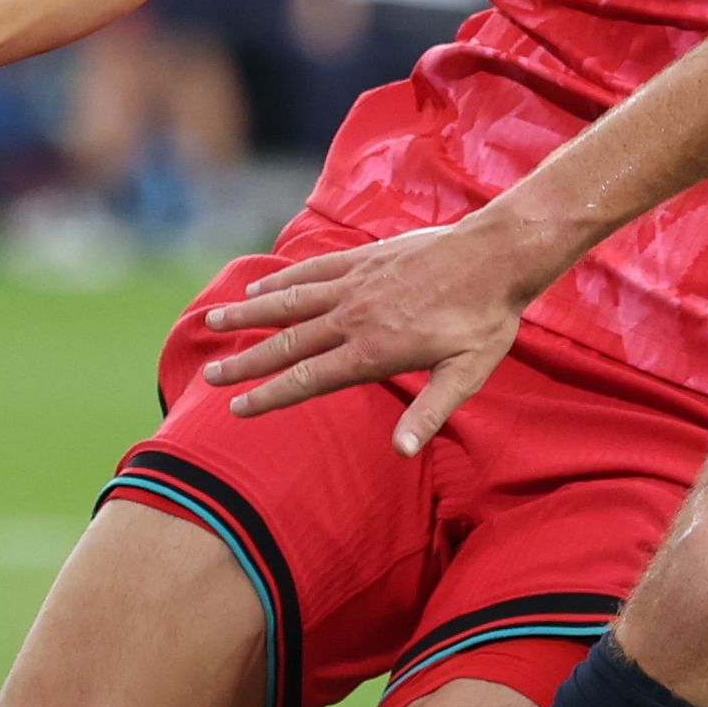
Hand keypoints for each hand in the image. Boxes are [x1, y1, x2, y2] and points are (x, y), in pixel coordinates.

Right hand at [196, 219, 549, 451]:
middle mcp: (355, 317)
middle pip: (288, 342)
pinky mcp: (363, 258)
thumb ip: (430, 413)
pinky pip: (312, 269)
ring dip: (250, 313)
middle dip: (246, 361)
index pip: (309, 378)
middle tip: (210, 376)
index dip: (270, 394)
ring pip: (290, 301)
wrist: (497, 254)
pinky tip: (259, 286)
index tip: (238, 407)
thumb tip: (400, 451)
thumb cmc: (486, 319)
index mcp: (374, 351)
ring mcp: (356, 283)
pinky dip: (282, 279)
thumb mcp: (466, 374)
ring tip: (214, 322)